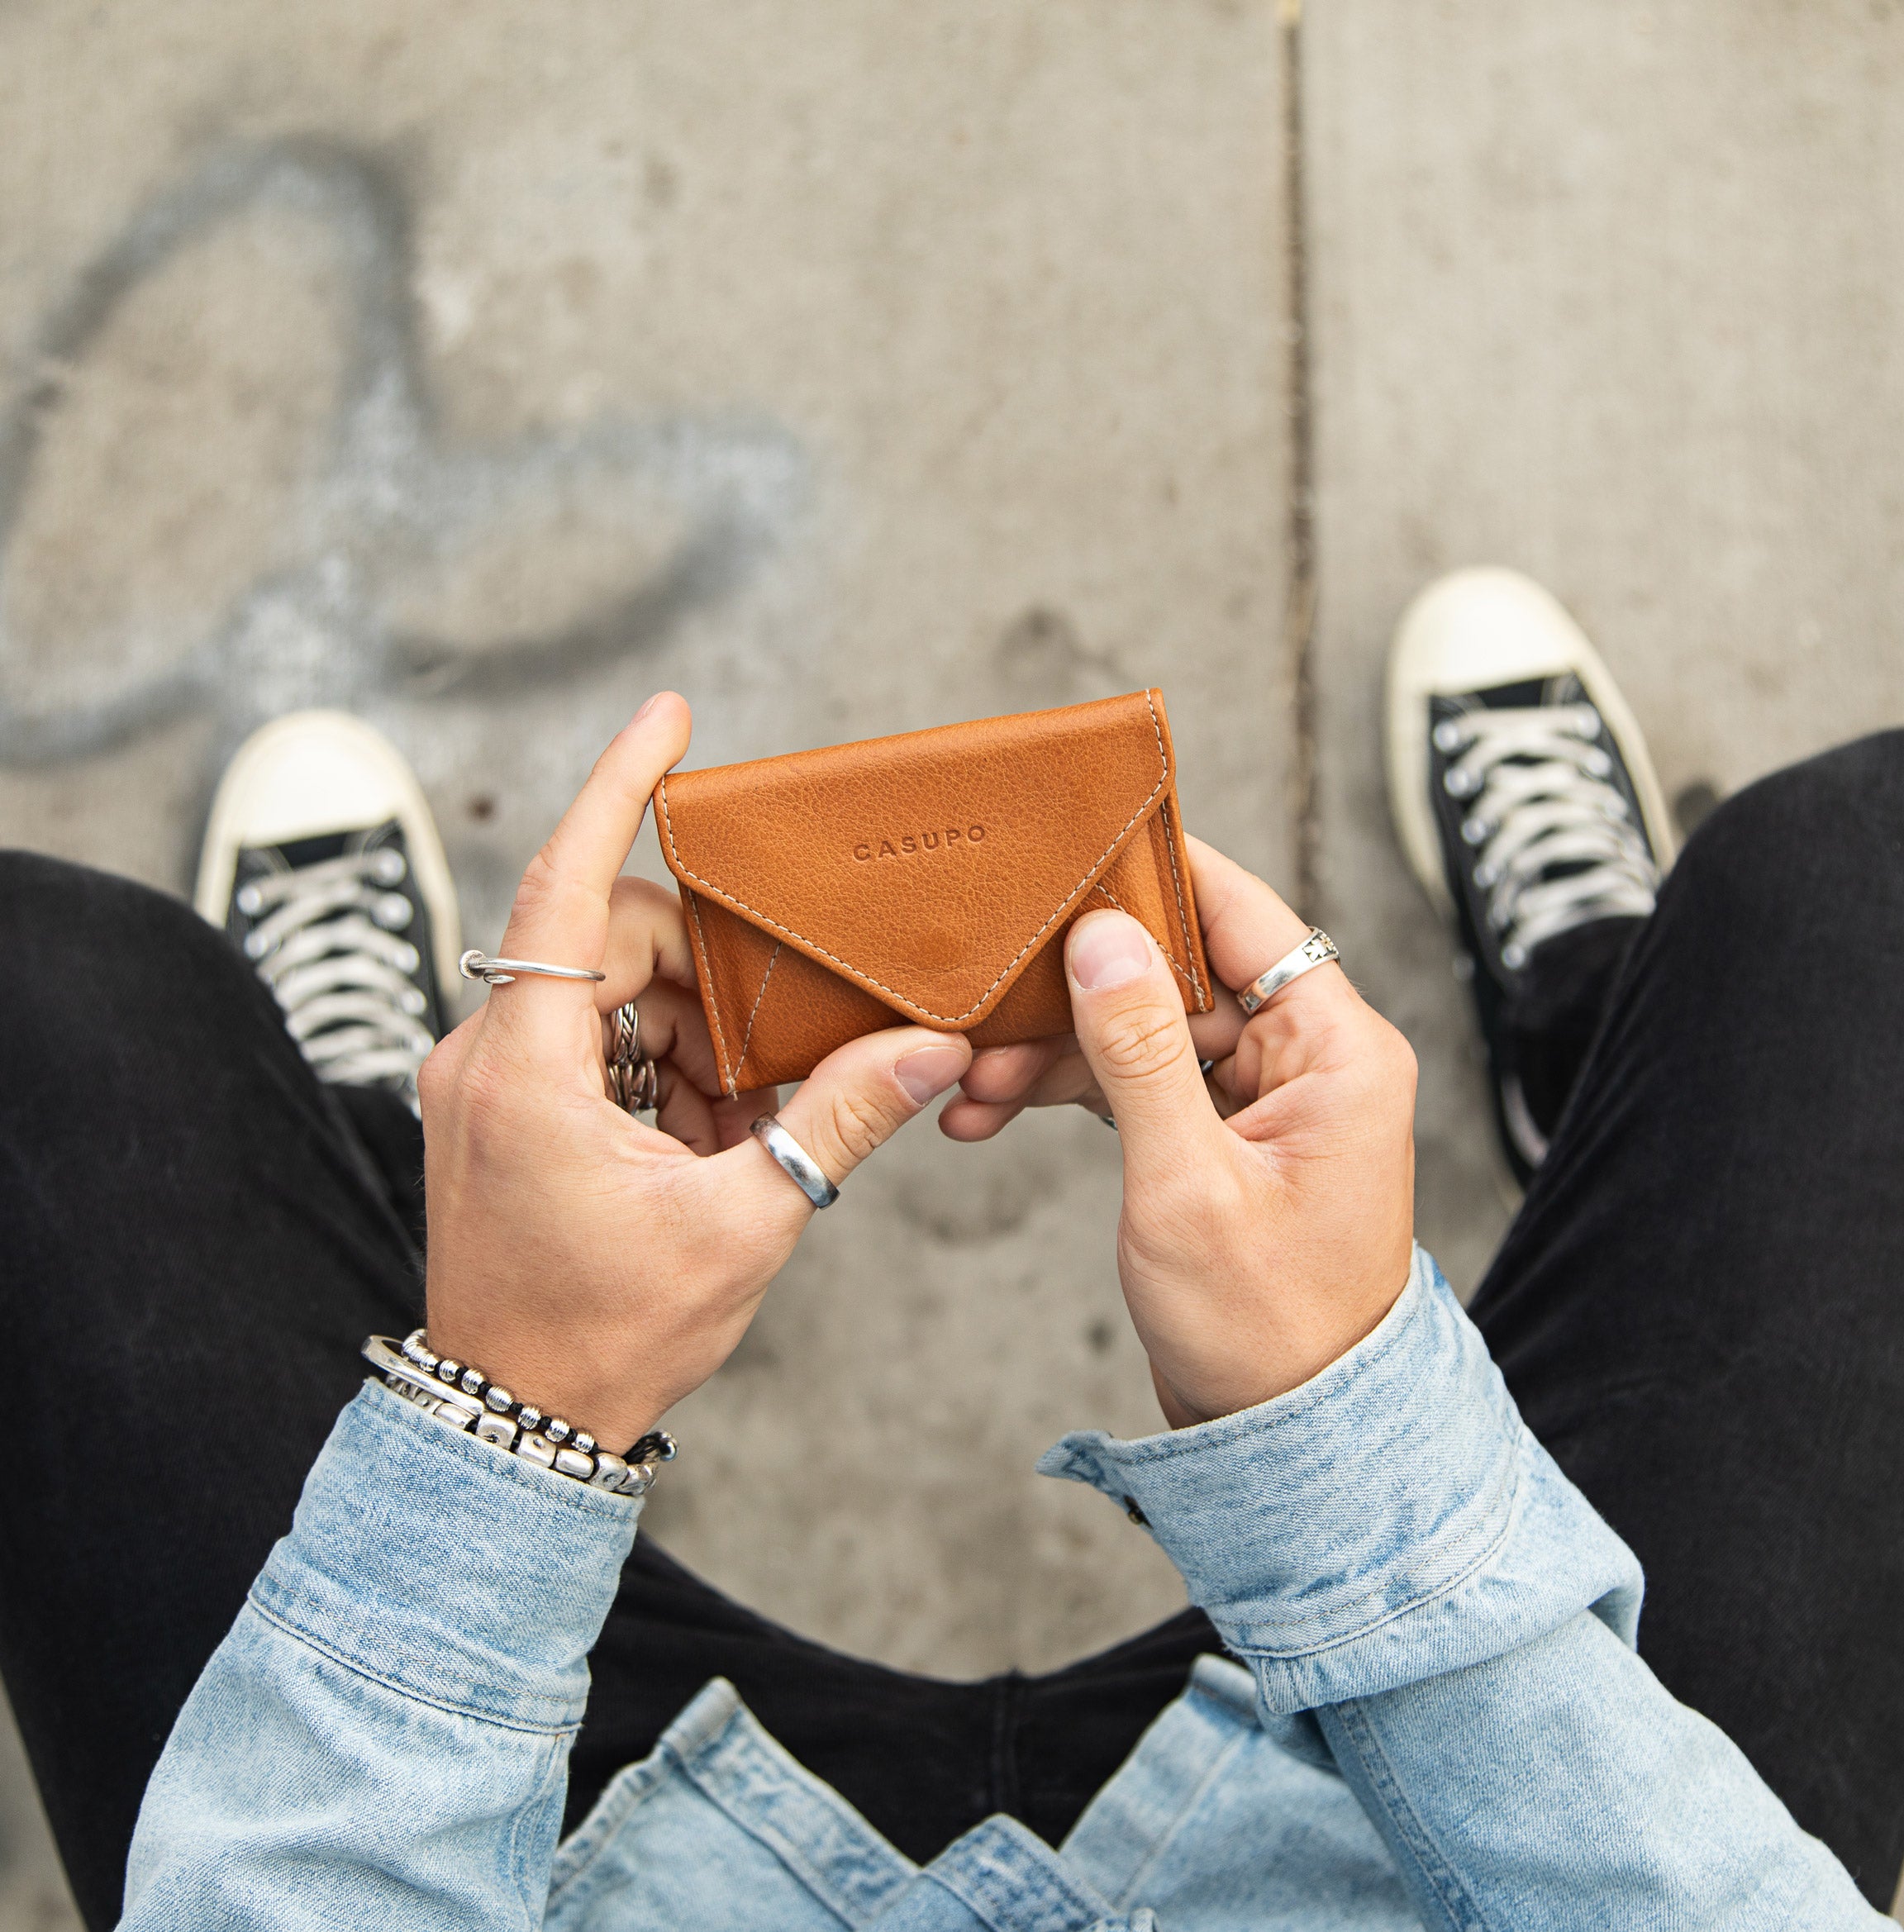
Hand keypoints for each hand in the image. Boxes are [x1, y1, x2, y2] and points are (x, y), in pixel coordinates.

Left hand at [418, 694, 971, 1449]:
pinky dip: (654, 1066)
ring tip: (738, 1124)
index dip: (620, 787)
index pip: (568, 884)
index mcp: (529, 1068)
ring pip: (603, 989)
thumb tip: (931, 1050)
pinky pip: (585, 1038)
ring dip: (686, 1033)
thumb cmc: (610, 1331)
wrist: (518, 1421)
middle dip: (706, 977)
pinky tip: (703, 1136)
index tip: (671, 716)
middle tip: (769, 1057)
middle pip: (610, 939)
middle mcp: (486, 1053)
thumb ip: (839, 1120)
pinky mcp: (494, 1106)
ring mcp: (482, 1080)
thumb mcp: (745, 1221)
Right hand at [940, 837, 1415, 1424]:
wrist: (1288, 1446)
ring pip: (1145, 1029)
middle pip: (1178, 972)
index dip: (1159, 873)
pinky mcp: (1225, 1137)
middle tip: (983, 1006)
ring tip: (971, 1088)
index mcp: (1337, 1050)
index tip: (1075, 839)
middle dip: (1074, 991)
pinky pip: (1141, 1081)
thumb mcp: (1185, 1183)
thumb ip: (1138, 1050)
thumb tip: (1103, 934)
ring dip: (1056, 1052)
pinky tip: (993, 1108)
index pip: (1245, 916)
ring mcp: (1266, 1099)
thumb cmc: (1266, 1330)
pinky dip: (1072, 1092)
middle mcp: (1310, 1059)